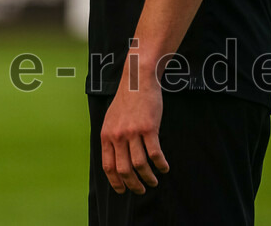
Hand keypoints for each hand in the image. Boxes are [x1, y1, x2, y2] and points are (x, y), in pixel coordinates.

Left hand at [100, 69, 169, 194]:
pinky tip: (164, 167)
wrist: (137, 79)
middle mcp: (118, 135)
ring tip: (153, 181)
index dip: (115, 182)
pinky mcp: (149, 128)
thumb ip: (111, 137)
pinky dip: (160, 165)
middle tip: (141, 190)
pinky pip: (155, 154)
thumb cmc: (126, 99)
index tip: (122, 190)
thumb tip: (114, 158)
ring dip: (148, 178)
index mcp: (106, 134)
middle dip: (133, 185)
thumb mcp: (111, 118)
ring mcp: (133, 132)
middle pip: (124, 169)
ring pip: (140, 165)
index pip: (108, 166)